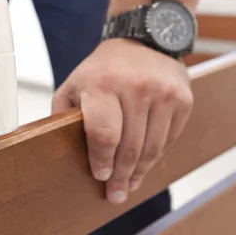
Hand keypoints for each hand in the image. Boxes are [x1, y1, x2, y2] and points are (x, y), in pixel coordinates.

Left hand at [52, 39, 192, 203]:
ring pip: (152, 147)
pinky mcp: (183, 99)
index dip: (102, 160)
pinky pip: (169, 138)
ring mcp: (163, 93)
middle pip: (129, 146)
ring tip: (129, 186)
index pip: (104, 134)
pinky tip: (145, 166)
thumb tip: (53, 149)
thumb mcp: (73, 85)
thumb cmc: (101, 70)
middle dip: (120, 176)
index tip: (100, 176)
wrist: (143, 39)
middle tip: (115, 195)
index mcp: (102, 84)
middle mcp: (136, 87)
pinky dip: (156, 156)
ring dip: (139, 172)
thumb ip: (63, 115)